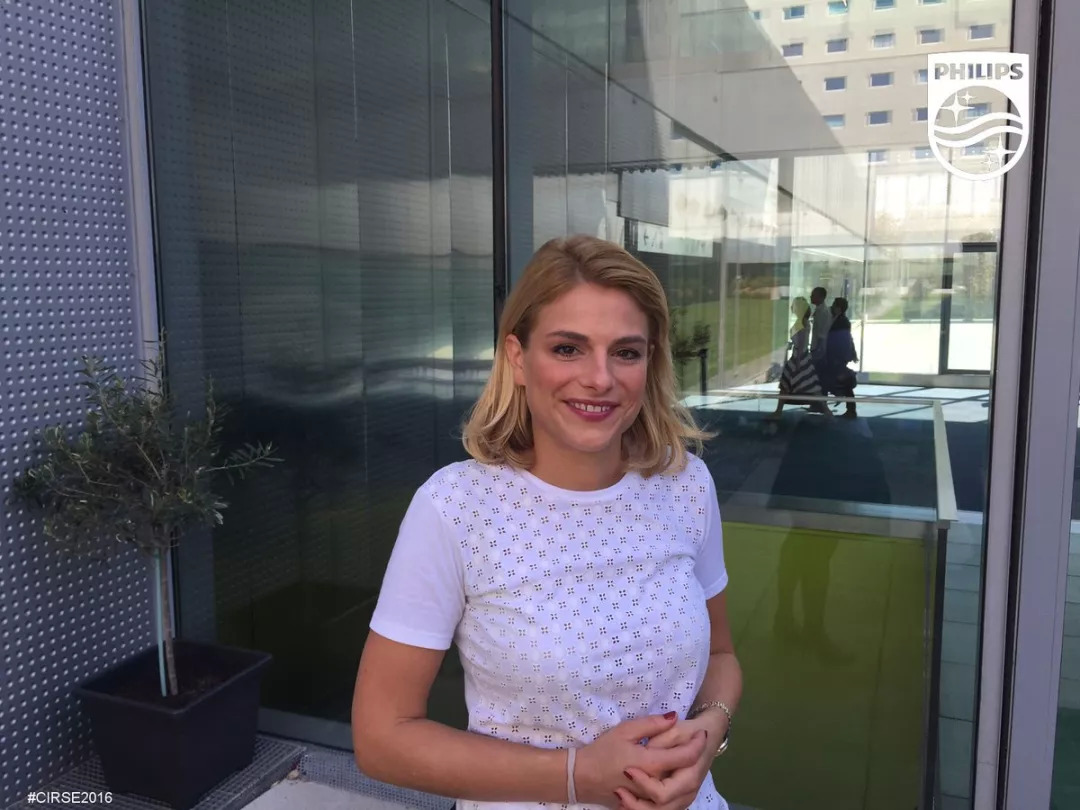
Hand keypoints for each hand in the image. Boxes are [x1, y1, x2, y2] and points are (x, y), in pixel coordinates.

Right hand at [574, 713, 709, 807]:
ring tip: (690, 761)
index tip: (701, 733)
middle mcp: (655, 784)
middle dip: (698, 760)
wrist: (582, 778)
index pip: (685, 757)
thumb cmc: (602, 751)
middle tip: (698, 746)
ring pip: (682, 794)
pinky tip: (677, 778)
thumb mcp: (625, 731)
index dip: (697, 744)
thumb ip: (651, 724)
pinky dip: (679, 791)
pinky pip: (670, 803)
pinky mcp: (645, 806)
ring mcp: (651, 798)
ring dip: (690, 776)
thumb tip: (674, 716)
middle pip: (689, 777)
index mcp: (650, 764)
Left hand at [615, 712, 726, 809]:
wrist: (709, 736)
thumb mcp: (673, 730)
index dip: (645, 783)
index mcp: (690, 772)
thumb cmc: (688, 732)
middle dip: (637, 803)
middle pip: (661, 805)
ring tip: (620, 796)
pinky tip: (626, 801)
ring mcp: (685, 797)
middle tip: (619, 791)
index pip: (665, 789)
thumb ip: (659, 740)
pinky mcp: (679, 800)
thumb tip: (646, 748)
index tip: (628, 771)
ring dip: (638, 808)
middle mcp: (690, 789)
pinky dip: (643, 809)